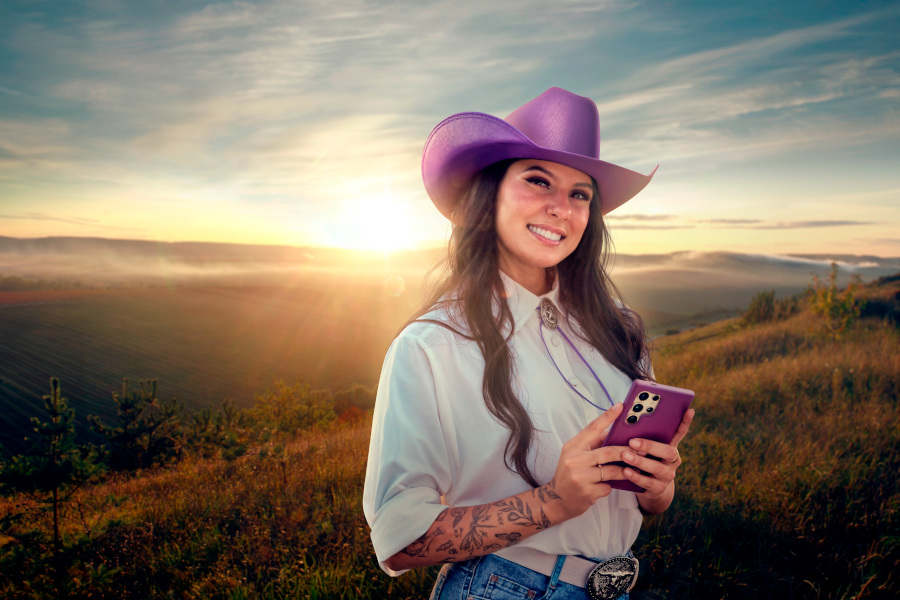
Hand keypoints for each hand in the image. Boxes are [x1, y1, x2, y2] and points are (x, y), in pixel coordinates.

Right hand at [549, 403, 626, 520]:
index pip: (592, 428)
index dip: (607, 416)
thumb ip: (592, 445)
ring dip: (624, 471)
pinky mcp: (587, 492)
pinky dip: (609, 487)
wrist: (556, 500)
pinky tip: (604, 488)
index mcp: (572, 446)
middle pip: (608, 451)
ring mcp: (580, 477)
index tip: (620, 406)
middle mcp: (574, 459)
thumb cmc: (570, 474)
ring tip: (631, 470)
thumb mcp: (575, 456)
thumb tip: (614, 433)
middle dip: (627, 451)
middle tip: (641, 450)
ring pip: (612, 471)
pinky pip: (608, 487)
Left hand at [621, 408, 694, 499]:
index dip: (686, 422)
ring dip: (640, 461)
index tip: (689, 410)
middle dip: (650, 446)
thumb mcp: (645, 449)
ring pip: (657, 468)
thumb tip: (626, 417)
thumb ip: (642, 436)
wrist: (649, 488)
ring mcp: (667, 476)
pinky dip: (636, 477)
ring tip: (625, 456)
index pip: (680, 433)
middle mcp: (672, 461)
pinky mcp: (658, 489)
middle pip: (668, 452)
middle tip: (632, 442)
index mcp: (670, 447)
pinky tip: (626, 471)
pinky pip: (648, 483)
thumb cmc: (644, 460)